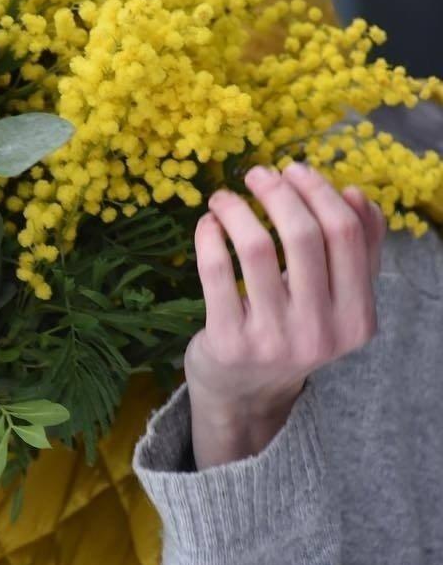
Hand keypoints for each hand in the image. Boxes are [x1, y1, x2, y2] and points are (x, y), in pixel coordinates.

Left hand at [186, 162, 386, 468]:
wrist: (245, 394)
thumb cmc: (291, 332)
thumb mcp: (334, 302)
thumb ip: (355, 253)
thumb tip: (357, 194)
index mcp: (358, 318)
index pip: (347, 236)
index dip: (320, 192)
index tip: (294, 170)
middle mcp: (321, 332)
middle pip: (304, 236)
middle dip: (278, 192)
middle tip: (256, 174)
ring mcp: (273, 339)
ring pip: (257, 248)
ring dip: (236, 209)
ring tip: (224, 197)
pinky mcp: (228, 341)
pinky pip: (216, 270)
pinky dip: (210, 236)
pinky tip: (207, 224)